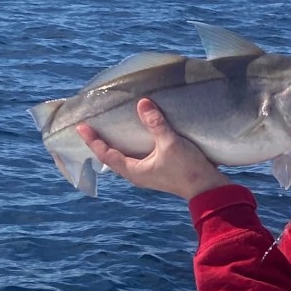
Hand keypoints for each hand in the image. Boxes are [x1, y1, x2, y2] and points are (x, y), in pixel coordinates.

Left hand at [76, 99, 229, 199]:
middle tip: (93, 127)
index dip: (93, 140)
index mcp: (134, 171)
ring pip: (127, 158)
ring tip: (114, 129)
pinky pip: (140, 157)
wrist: (208, 188)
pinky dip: (134, 146)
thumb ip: (156, 123)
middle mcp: (138, 175)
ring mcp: (150, 174)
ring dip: (119, 145)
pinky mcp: (161, 171)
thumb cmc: (187, 169)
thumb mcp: (170, 143)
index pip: (107, 154)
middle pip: (113, 158)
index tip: (81, 127)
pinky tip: (139, 136)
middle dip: (103, 143)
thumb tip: (142, 103)